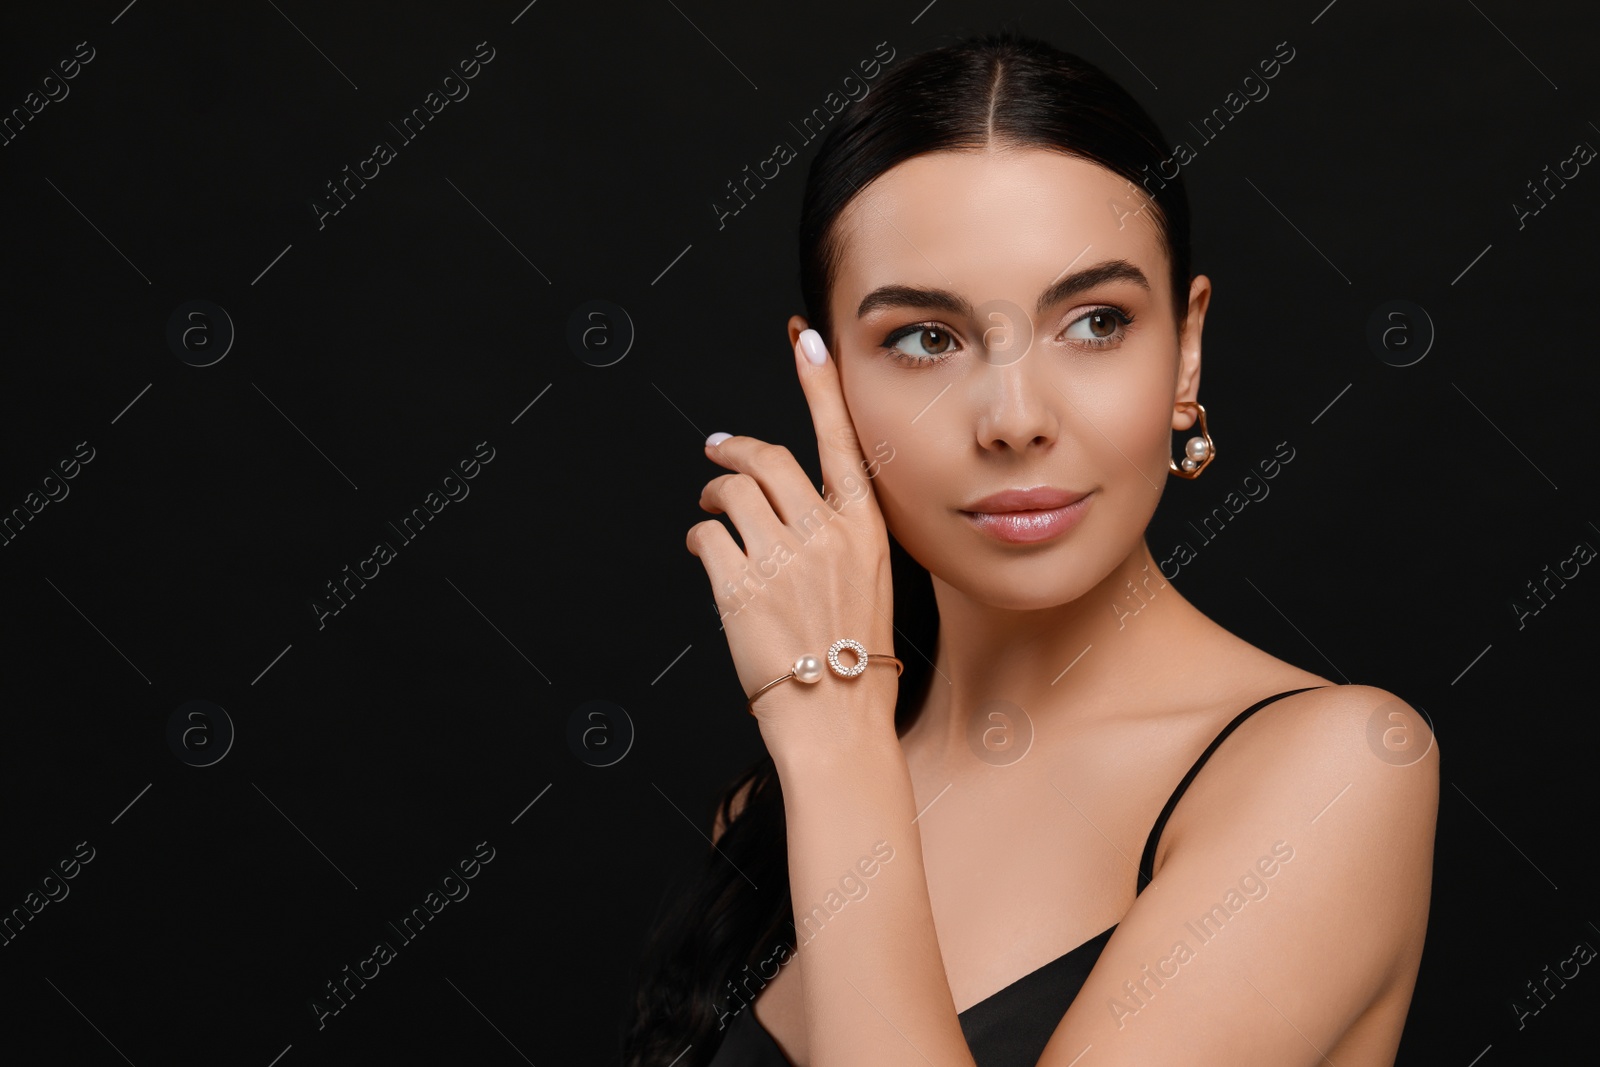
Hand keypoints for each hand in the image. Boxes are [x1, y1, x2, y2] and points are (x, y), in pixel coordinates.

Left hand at [686, 326, 898, 747]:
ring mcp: (781, 559)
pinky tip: (707, 553)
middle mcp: (825, 534)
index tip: (806, 340)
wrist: (836, 718)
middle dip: (734, 448)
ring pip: (731, 491)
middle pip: (768, 459)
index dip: (819, 384)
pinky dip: (701, 539)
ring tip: (713, 513)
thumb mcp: (868, 579)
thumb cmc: (852, 655)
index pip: (841, 437)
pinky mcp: (738, 586)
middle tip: (717, 449)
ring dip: (714, 495)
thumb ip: (838, 531)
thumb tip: (792, 497)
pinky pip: (706, 537)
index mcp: (864, 527)